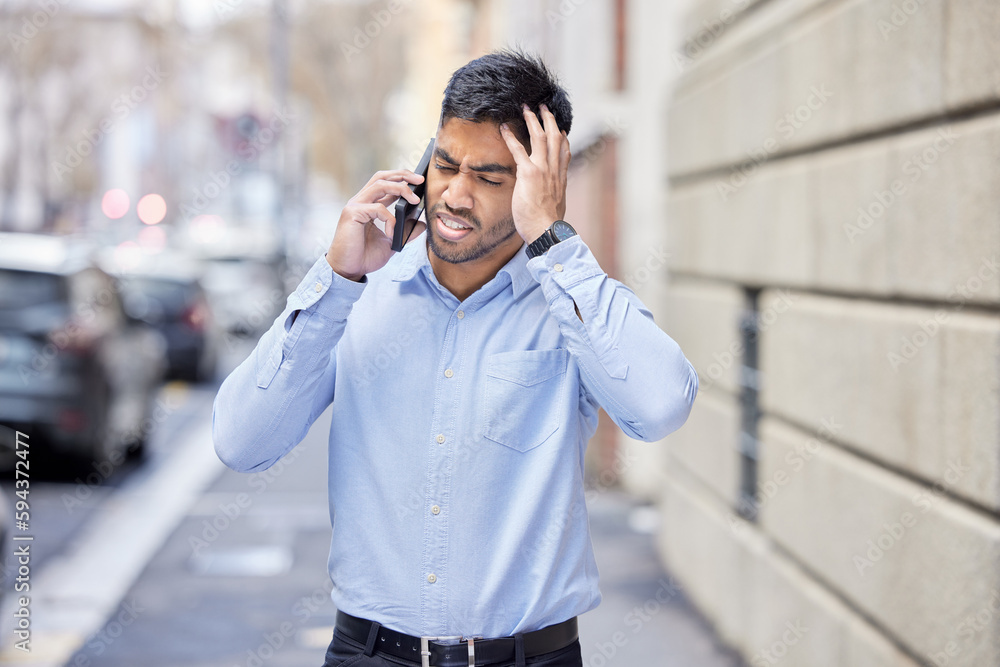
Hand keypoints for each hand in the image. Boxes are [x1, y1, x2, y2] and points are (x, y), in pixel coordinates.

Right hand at [325, 170, 426, 280]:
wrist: (349, 270)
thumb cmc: (365, 256)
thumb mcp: (392, 242)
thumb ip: (405, 231)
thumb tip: (421, 224)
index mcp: (368, 205)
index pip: (384, 183)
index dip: (401, 178)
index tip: (419, 181)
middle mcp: (360, 201)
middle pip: (381, 177)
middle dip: (402, 174)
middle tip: (420, 179)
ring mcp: (355, 206)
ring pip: (380, 185)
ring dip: (400, 189)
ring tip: (415, 200)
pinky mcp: (352, 214)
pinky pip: (377, 208)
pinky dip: (390, 219)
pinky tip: (392, 233)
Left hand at [499, 104, 570, 243]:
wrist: (546, 230)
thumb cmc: (548, 224)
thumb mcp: (556, 207)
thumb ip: (553, 197)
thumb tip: (552, 199)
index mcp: (560, 178)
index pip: (564, 152)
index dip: (563, 138)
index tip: (561, 129)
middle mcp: (554, 169)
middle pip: (554, 137)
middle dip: (549, 120)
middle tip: (543, 108)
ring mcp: (543, 169)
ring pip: (540, 137)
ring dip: (532, 120)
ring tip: (526, 108)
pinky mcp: (529, 173)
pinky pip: (518, 150)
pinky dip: (510, 137)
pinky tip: (503, 127)